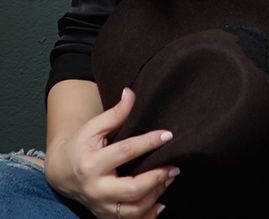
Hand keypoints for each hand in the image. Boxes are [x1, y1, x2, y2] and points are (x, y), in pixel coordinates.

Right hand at [45, 87, 179, 217]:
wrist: (62, 173)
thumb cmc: (81, 145)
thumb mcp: (93, 127)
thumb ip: (114, 113)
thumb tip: (131, 92)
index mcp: (91, 163)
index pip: (125, 151)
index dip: (148, 142)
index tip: (168, 135)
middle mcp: (96, 189)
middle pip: (131, 189)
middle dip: (156, 177)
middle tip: (174, 166)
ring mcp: (100, 206)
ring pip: (133, 210)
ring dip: (156, 195)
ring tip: (169, 178)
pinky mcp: (105, 217)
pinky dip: (148, 215)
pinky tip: (161, 202)